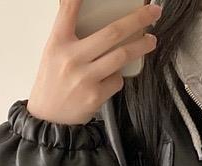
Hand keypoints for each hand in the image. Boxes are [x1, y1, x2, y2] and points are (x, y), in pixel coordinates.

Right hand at [27, 0, 161, 124]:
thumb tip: (86, 12)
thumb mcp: (53, 53)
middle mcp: (71, 58)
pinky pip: (117, 80)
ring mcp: (85, 78)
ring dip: (142, 46)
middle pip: (112, 32)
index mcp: (58, 43)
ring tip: (151, 41)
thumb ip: (68, 34)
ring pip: (122, 56)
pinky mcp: (96, 96)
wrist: (49, 119)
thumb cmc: (53, 84)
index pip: (68, 9)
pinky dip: (118, 77)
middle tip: (153, 12)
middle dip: (137, 20)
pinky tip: (111, 78)